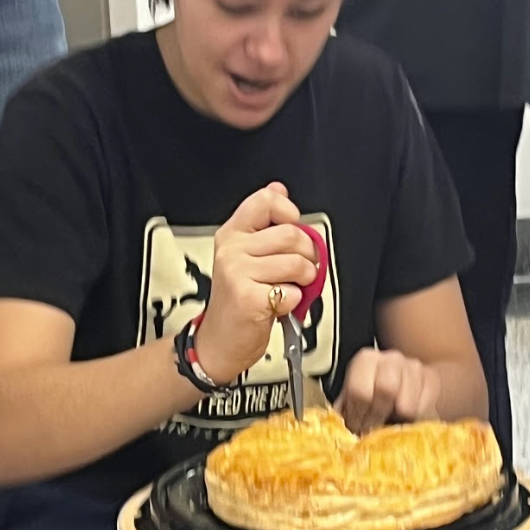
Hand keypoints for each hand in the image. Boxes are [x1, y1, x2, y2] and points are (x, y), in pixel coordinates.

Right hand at [192, 184, 319, 385]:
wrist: (220, 341)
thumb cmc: (239, 299)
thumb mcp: (248, 255)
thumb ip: (264, 223)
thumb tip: (278, 189)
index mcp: (232, 233)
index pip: (266, 201)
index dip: (289, 214)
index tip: (293, 230)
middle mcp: (232, 250)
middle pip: (290, 234)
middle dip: (308, 254)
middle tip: (301, 270)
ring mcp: (237, 274)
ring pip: (296, 264)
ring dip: (304, 281)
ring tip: (291, 288)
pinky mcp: (248, 299)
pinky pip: (292, 292)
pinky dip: (294, 302)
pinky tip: (279, 304)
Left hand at [336, 349, 441, 435]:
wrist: (403, 393)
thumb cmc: (373, 402)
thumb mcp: (353, 406)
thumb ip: (343, 416)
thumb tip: (336, 433)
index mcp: (365, 360)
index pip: (360, 390)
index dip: (358, 416)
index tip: (359, 428)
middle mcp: (390, 358)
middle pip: (386, 390)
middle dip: (378, 416)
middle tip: (375, 429)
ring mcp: (414, 366)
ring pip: (407, 404)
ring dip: (397, 421)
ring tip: (391, 424)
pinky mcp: (432, 379)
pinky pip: (424, 408)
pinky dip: (415, 420)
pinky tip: (407, 419)